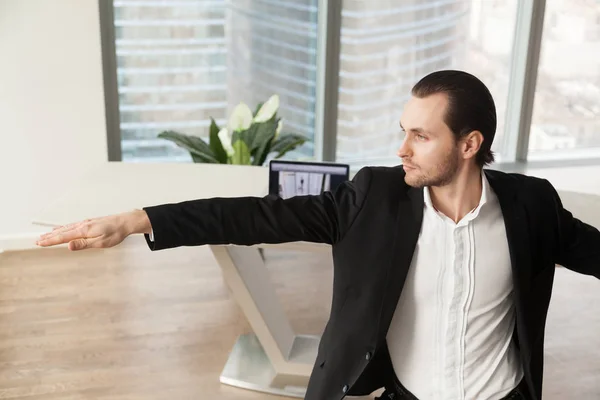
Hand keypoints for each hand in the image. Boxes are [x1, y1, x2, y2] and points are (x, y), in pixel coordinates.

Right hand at [35, 210, 149, 250]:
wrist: (125, 222)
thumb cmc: (115, 233)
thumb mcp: (100, 243)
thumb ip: (83, 244)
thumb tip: (68, 246)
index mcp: (83, 231)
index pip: (63, 237)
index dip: (50, 241)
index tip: (39, 243)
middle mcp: (82, 225)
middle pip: (62, 232)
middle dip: (49, 237)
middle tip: (37, 241)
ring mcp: (85, 223)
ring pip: (66, 228)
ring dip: (55, 232)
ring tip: (45, 235)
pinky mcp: (89, 222)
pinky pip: (72, 225)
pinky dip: (64, 227)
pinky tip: (62, 228)